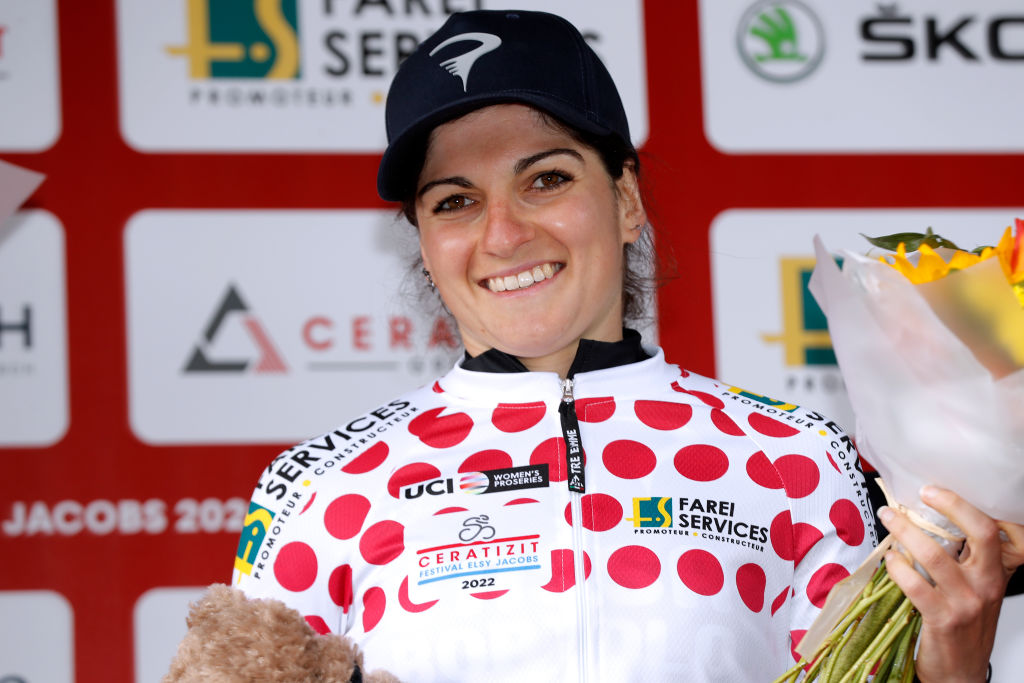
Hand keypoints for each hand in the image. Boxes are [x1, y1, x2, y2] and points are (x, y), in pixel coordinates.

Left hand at [878, 486, 1023, 682]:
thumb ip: (961, 561)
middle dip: (948, 505)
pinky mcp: (943, 619)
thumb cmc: (963, 627)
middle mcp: (986, 584)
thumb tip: (926, 523)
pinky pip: (915, 584)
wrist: (960, 673)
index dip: (963, 505)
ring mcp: (966, 602)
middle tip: (920, 494)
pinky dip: (897, 566)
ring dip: (905, 531)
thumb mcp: (973, 591)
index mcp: (994, 573)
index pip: (991, 530)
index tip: (934, 490)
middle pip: (978, 533)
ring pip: (934, 555)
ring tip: (889, 519)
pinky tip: (890, 559)